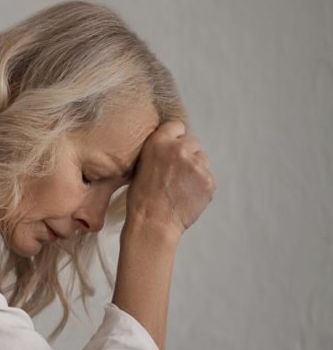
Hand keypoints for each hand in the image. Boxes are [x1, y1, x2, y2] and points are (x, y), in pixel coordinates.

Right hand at [126, 120, 216, 237]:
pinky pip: (208, 177)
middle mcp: (180, 149)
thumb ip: (158, 151)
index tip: (172, 148)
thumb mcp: (140, 166)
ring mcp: (197, 165)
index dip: (174, 138)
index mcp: (158, 143)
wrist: (153, 223)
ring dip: (195, 169)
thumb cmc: (141, 199)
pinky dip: (201, 185)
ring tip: (180, 186)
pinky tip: (187, 195)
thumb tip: (170, 147)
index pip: (176, 126)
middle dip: (187, 154)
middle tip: (176, 172)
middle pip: (193, 142)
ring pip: (203, 160)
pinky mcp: (209, 180)